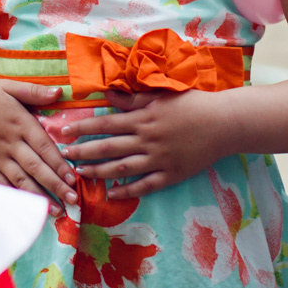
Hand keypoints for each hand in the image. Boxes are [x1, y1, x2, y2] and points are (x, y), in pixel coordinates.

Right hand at [0, 78, 77, 215]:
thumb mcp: (8, 87)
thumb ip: (34, 92)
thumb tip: (60, 92)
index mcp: (19, 122)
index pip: (44, 146)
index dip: (59, 163)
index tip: (73, 177)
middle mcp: (10, 143)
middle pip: (36, 167)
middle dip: (56, 185)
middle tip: (73, 199)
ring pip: (21, 181)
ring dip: (40, 197)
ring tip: (57, 211)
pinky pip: (3, 185)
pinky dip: (16, 197)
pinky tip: (29, 209)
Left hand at [61, 88, 228, 199]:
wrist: (224, 124)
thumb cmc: (192, 104)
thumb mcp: (160, 95)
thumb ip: (132, 98)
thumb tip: (106, 94)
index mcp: (143, 118)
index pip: (105, 124)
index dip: (82, 128)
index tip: (64, 132)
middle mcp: (147, 140)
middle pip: (108, 148)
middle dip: (83, 152)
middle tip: (63, 155)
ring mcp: (159, 159)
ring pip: (122, 168)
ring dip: (99, 172)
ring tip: (80, 173)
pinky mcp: (172, 174)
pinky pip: (145, 185)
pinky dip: (127, 190)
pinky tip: (112, 193)